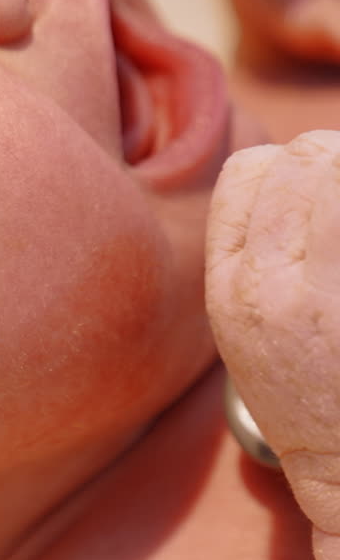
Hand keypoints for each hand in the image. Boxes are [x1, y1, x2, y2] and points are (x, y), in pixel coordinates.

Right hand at [207, 129, 339, 559]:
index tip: (322, 206)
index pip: (253, 172)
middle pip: (310, 156)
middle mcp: (270, 284)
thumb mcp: (254, 329)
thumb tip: (311, 171)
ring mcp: (329, 292)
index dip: (294, 176)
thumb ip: (260, 253)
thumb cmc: (319, 404)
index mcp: (231, 289)